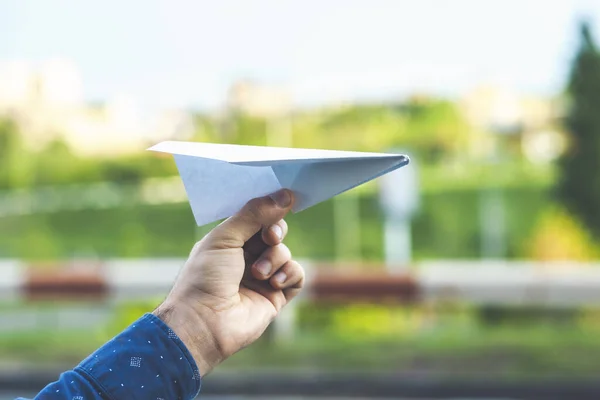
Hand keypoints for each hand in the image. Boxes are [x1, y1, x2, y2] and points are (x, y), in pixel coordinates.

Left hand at [153, 189, 303, 374]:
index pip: (255, 217)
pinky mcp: (275, 296)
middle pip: (274, 232)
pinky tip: (274, 282)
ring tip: (258, 273)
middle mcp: (245, 257)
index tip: (282, 199)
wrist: (204, 322)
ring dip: (275, 259)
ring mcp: (261, 277)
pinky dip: (290, 274)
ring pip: (285, 253)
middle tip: (269, 237)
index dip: (268, 209)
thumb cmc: (205, 277)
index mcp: (228, 240)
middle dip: (275, 232)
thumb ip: (254, 214)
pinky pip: (297, 275)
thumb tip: (285, 194)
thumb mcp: (225, 237)